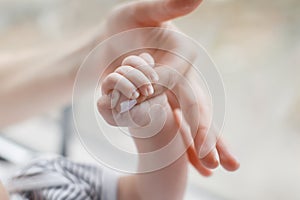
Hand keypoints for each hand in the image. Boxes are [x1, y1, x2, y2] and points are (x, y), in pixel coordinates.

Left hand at [99, 0, 238, 173]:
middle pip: (197, 107)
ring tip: (213, 168)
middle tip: (217, 160)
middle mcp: (183, 77)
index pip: (186, 85)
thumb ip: (167, 8)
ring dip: (201, 145)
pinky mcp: (160, 105)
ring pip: (192, 122)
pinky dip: (185, 145)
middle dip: (205, 133)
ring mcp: (174, 94)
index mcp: (182, 57)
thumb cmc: (123, 26)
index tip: (184, 130)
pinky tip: (195, 165)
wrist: (109, 44)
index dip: (186, 110)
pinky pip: (176, 126)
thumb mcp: (141, 12)